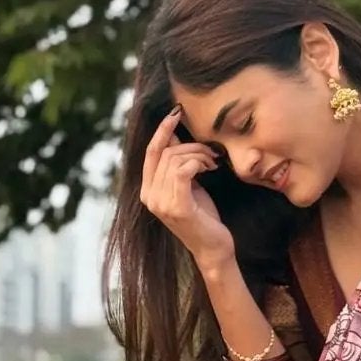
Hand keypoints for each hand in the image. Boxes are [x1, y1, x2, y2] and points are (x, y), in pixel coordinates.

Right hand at [141, 107, 235, 265]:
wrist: (213, 248)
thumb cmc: (203, 216)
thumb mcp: (187, 185)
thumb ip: (176, 163)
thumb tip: (172, 133)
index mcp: (148, 191)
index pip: (151, 152)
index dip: (162, 129)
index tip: (176, 112)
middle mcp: (149, 197)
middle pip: (166, 152)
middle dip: (192, 146)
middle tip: (211, 153)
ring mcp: (161, 204)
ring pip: (176, 159)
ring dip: (199, 155)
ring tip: (212, 163)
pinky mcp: (177, 207)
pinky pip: (183, 171)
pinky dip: (197, 163)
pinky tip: (209, 169)